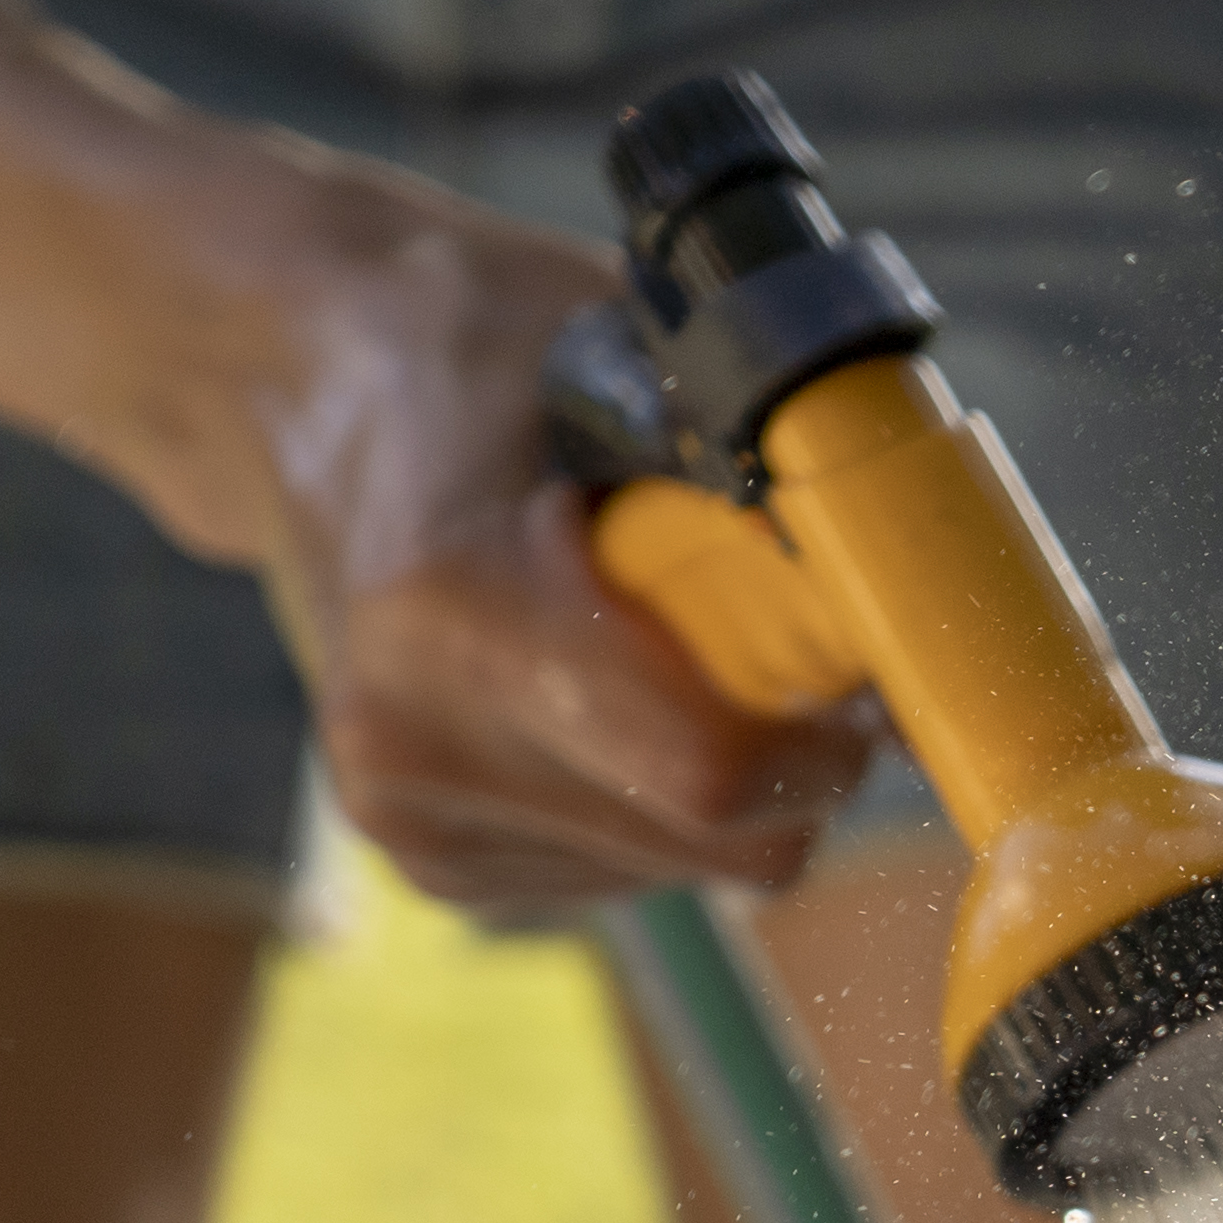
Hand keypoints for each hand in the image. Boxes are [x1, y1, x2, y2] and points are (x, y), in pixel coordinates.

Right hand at [222, 188, 877, 912]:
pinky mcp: (428, 861)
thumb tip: (928, 596)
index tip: (862, 670)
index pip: (710, 773)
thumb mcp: (634, 358)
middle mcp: (409, 743)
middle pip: (721, 844)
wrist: (294, 383)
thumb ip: (770, 470)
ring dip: (735, 778)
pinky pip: (634, 873)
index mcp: (454, 613)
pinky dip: (667, 798)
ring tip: (671, 643)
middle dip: (798, 759)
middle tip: (791, 645)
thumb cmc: (484, 350)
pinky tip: (612, 691)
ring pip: (691, 869)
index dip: (828, 740)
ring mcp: (407, 817)